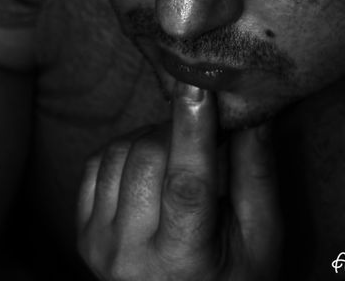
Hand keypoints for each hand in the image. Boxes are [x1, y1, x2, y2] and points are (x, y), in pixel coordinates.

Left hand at [77, 82, 281, 280]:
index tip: (198, 84)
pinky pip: (98, 162)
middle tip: (205, 133)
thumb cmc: (233, 279)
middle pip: (149, 156)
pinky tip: (151, 166)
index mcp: (182, 260)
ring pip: (121, 151)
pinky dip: (126, 150)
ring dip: (153, 137)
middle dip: (179, 130)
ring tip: (180, 155)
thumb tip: (255, 111)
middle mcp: (130, 255)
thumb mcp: (262, 236)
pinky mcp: (83, 232)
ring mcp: (99, 244)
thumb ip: (257, 173)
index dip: (191, 129)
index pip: (186, 184)